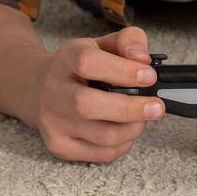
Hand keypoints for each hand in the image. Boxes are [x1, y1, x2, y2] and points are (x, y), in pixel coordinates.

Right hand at [34, 25, 164, 163]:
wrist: (40, 89)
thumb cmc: (81, 67)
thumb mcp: (104, 43)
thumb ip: (129, 41)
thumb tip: (143, 60)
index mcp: (67, 58)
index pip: (88, 63)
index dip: (122, 71)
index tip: (148, 76)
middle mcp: (54, 90)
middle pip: (89, 105)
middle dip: (131, 109)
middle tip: (156, 107)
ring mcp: (53, 121)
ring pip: (101, 136)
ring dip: (132, 129)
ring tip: (142, 118)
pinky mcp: (59, 145)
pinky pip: (101, 154)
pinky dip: (123, 145)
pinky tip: (125, 131)